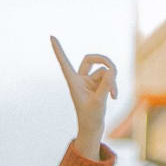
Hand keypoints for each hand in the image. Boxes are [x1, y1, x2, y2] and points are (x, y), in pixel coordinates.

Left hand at [52, 36, 118, 152]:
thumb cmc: (91, 118)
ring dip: (111, 81)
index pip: (64, 62)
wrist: (93, 129)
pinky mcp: (98, 85)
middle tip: (113, 69)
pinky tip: (114, 97)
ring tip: (113, 95)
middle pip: (90, 59)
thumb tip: (111, 71)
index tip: (51, 36)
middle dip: (103, 60)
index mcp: (73, 82)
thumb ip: (105, 86)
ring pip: (104, 72)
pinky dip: (113, 85)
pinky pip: (109, 78)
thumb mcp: (99, 102)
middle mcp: (80, 79)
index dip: (58, 49)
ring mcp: (89, 82)